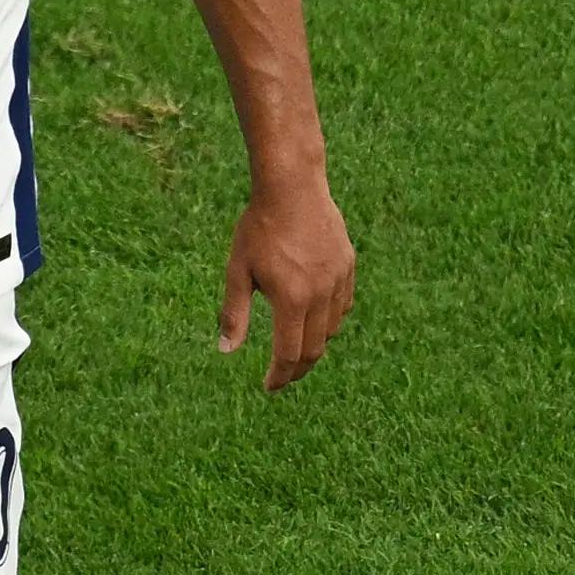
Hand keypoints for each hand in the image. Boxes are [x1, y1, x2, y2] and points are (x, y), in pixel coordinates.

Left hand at [221, 179, 354, 389]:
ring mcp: (338, 280)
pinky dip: (330, 320)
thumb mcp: (237, 271)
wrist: (293, 188)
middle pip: (315, 349)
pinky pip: (343, 305)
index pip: (289, 354)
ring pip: (332, 329)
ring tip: (295, 348)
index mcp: (291, 299)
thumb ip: (234, 313)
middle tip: (282, 377)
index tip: (269, 387)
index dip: (279, 376)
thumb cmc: (258, 228)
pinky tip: (314, 319)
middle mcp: (320, 294)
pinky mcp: (348, 266)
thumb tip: (226, 351)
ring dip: (314, 345)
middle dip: (298, 369)